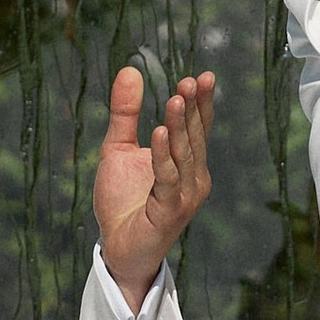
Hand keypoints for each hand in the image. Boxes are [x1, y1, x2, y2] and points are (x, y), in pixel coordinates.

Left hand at [94, 66, 215, 313]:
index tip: (202, 76)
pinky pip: (167, 178)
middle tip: (189, 81)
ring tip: (176, 98)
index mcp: (187, 163)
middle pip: (195, 136)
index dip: (201, 102)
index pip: (198, 127)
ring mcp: (185, 195)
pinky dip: (163, 155)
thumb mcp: (118, 149)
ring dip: (180, 126)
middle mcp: (194, 178)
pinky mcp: (170, 211)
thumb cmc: (123, 203)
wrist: (118, 250)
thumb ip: (125, 113)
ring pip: (185, 154)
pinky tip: (158, 131)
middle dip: (193, 108)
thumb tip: (130, 69)